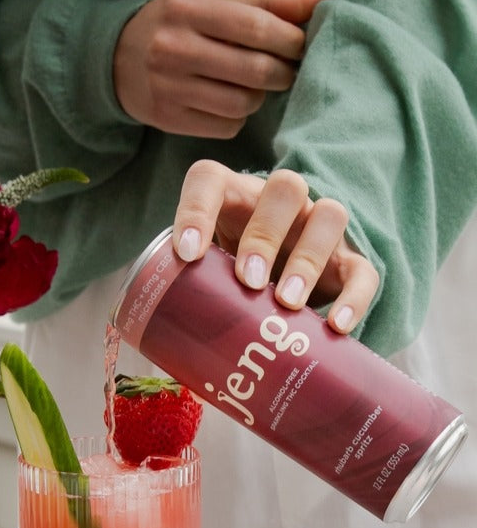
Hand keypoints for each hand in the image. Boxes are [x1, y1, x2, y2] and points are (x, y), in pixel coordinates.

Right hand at [113, 0, 329, 137]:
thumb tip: (324, 0)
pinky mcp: (166, 118)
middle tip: (287, 69)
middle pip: (255, 70)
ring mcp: (167, 87)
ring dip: (259, 96)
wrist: (114, 58)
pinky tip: (226, 100)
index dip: (291, 40)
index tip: (302, 45)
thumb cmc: (177, 24)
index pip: (257, 27)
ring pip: (242, 103)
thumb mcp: (213, 3)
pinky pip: (224, 126)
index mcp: (188, 9)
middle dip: (284, 72)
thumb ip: (268, 2)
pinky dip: (236, 116)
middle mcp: (173, 48)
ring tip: (253, 84)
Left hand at [171, 160, 379, 333]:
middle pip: (285, 189)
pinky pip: (363, 270)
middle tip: (248, 279)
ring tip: (287, 303)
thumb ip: (188, 292)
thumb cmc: (228, 280)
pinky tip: (335, 327)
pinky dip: (353, 297)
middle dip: (265, 234)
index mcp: (232, 198)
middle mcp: (281, 204)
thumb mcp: (205, 277)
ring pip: (329, 217)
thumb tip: (165, 346)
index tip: (186, 253)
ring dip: (308, 260)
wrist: (277, 294)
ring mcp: (318, 228)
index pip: (210, 180)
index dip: (196, 211)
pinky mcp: (350, 262)